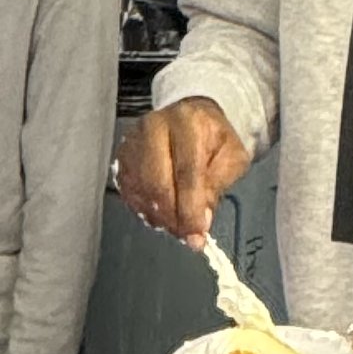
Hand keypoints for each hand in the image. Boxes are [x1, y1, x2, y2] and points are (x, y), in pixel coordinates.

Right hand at [115, 100, 249, 238]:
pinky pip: (130, 193)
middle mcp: (154, 128)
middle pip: (157, 182)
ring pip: (141, 191)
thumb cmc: (211, 138)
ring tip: (179, 226)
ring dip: (160, 217)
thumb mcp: (230, 157)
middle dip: (174, 216)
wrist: (189, 118)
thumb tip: (201, 218)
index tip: (197, 232)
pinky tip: (162, 215)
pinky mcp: (122, 158)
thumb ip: (218, 185)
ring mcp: (133, 143)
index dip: (191, 207)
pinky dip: (146, 211)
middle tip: (188, 236)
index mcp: (186, 121)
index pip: (186, 170)